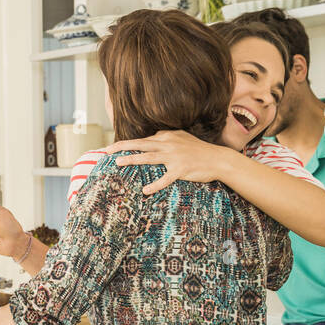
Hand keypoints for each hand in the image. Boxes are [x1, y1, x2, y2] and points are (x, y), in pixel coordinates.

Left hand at [105, 131, 237, 195]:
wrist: (217, 159)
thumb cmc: (198, 150)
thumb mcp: (182, 138)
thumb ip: (166, 136)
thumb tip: (153, 134)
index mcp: (167, 137)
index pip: (142, 140)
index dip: (126, 144)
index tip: (111, 148)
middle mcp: (168, 145)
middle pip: (140, 145)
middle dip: (122, 147)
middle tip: (106, 151)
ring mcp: (174, 157)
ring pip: (149, 158)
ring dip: (132, 160)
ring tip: (118, 163)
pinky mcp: (181, 170)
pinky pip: (165, 178)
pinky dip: (155, 185)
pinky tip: (145, 190)